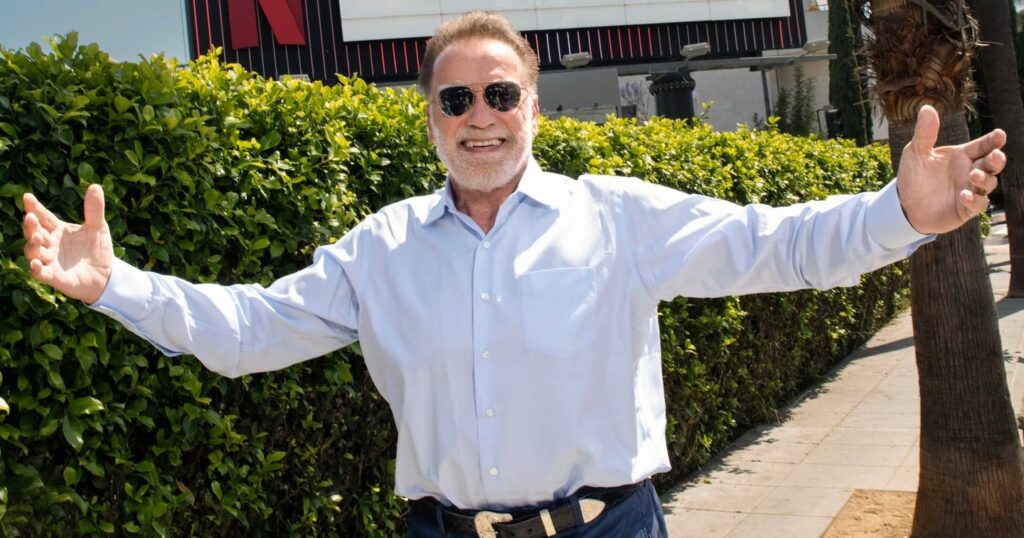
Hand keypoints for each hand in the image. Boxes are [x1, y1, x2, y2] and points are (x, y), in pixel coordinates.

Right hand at [22, 184, 113, 303]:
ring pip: (34, 252)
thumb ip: (94, 209)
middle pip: (35, 232)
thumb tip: (95, 186)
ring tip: (37, 237)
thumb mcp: (98, 227)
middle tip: (30, 217)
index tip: (27, 197)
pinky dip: (37, 269)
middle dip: (31, 225)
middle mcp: (50, 244)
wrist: (106, 276)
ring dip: (33, 245)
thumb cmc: (97, 250)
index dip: (34, 207)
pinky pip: (41, 273)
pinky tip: (36, 264)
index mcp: (58, 230)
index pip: (43, 217)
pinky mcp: (55, 277)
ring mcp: (50, 261)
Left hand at [896, 105, 1005, 233]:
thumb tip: (927, 108)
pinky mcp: (966, 208)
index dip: (993, 140)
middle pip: (992, 163)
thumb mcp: (915, 153)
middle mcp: (970, 171)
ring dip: (984, 179)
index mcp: (962, 155)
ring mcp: (971, 189)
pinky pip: (978, 205)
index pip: (983, 145)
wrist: (904, 205)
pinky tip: (965, 196)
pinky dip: (975, 200)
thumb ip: (924, 133)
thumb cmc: (914, 176)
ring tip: (973, 175)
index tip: (1000, 135)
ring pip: (989, 183)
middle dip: (997, 159)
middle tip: (994, 156)